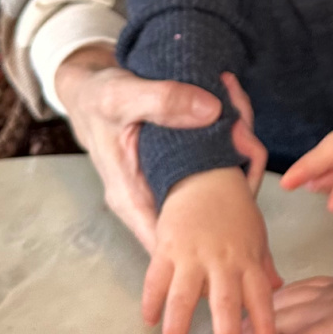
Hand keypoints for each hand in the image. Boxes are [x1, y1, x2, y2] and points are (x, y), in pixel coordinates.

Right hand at [55, 47, 267, 252]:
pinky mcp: (181, 166)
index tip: (239, 194)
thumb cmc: (97, 99)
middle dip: (238, 175)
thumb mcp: (121, 96)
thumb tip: (212, 111)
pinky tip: (231, 107)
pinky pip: (215, 163)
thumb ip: (162, 102)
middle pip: (208, 212)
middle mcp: (152, 199)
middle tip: (242, 131)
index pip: (172, 244)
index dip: (210, 236)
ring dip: (238, 150)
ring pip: (218, 184)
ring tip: (236, 111)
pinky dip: (230, 138)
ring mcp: (168, 183)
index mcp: (132, 197)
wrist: (90, 89)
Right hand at [143, 167, 280, 333]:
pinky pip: (156, 279)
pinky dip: (151, 301)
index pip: (260, 296)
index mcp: (247, 258)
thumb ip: (263, 264)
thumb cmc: (234, 208)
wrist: (205, 174)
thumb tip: (277, 289)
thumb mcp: (256, 234)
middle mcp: (222, 260)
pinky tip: (148, 322)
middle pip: (225, 302)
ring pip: (184, 297)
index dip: (264, 324)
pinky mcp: (166, 247)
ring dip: (178, 331)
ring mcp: (192, 254)